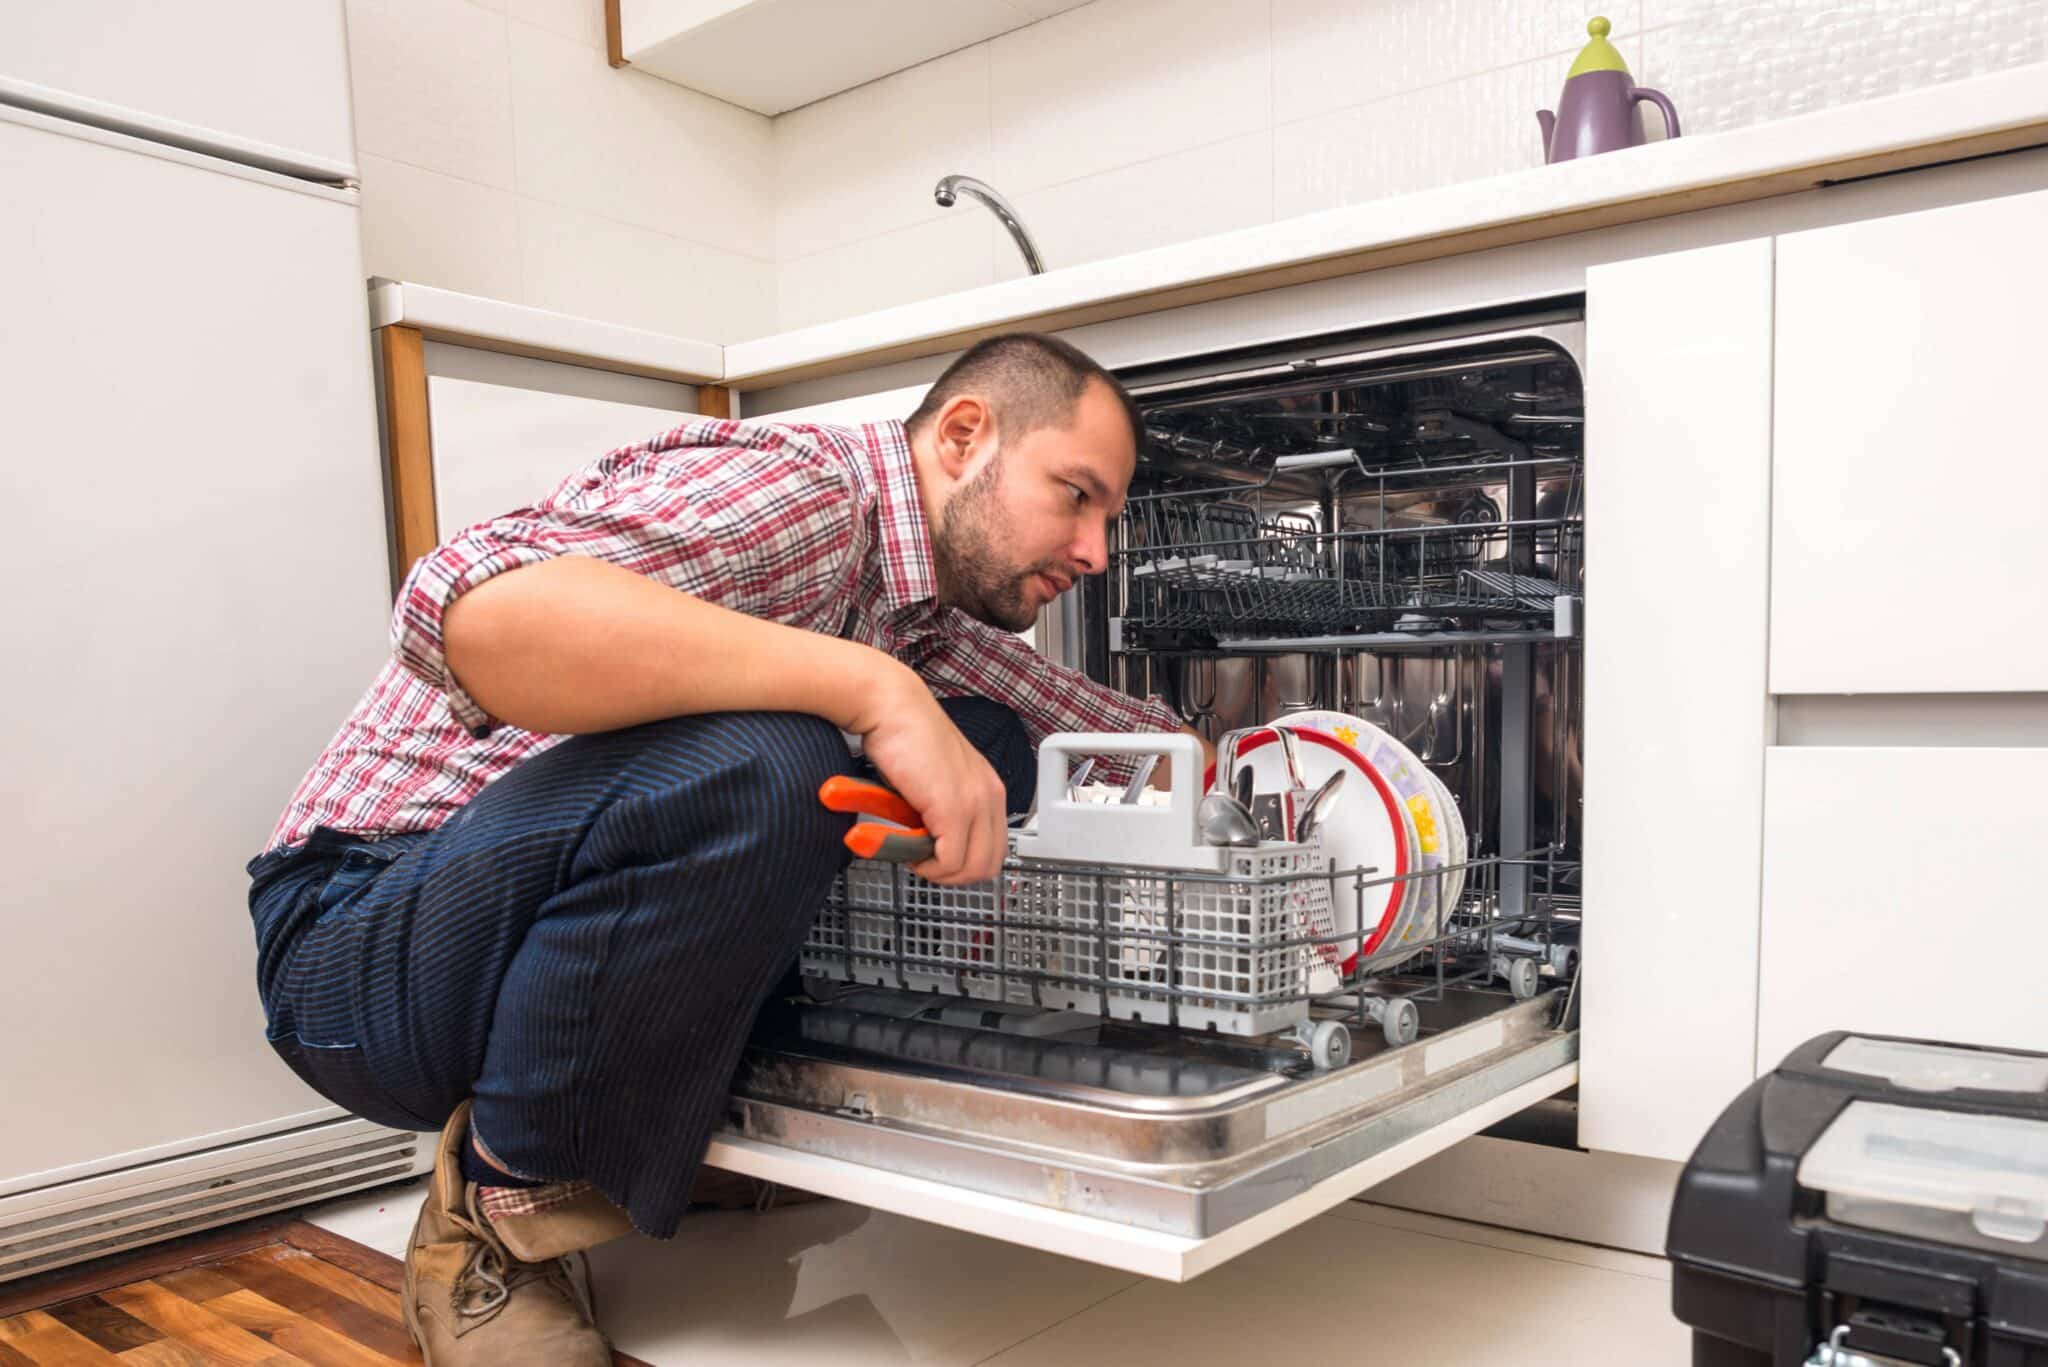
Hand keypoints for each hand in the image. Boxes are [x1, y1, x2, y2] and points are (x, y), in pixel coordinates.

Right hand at [850, 666, 1007, 885]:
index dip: (963, 862)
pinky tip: (908, 848)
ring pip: (972, 868)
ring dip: (939, 872)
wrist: (891, 707)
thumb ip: (940, 810)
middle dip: (953, 874)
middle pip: (988, 864)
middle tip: (923, 862)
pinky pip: (949, 860)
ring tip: (913, 853)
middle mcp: (989, 795)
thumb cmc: (903, 737)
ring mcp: (974, 802)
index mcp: (988, 788)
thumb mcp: (933, 780)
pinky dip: (927, 865)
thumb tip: (930, 841)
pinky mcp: (953, 808)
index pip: (994, 847)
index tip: (935, 856)